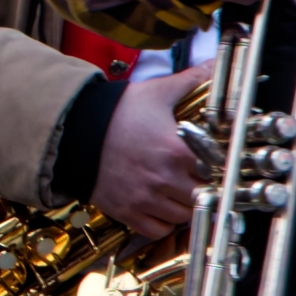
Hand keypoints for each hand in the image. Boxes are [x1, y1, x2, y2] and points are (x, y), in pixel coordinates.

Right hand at [90, 66, 206, 239]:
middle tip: (201, 179)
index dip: (221, 169)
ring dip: (187, 206)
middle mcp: (164, 180)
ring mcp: (145, 199)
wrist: (74, 131)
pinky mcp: (127, 212)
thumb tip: (212, 65)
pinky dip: (165, 222)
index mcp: (177, 152)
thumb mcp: (155, 92)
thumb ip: (189, 80)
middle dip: (205, 189)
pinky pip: (158, 230)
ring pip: (183, 217)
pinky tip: (163, 205)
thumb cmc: (116, 113)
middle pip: (203, 198)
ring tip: (182, 191)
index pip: (217, 172)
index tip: (218, 165)